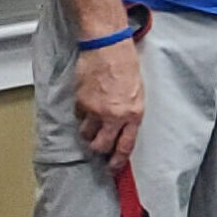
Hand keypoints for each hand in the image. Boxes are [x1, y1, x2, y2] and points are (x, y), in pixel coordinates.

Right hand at [75, 40, 144, 167]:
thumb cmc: (126, 66)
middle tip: (98, 148)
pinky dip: (81, 117)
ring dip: (88, 134)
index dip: (117, 161)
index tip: (113, 168)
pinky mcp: (80, 102)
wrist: (107, 48)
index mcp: (133, 114)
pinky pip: (78, 118)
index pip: (125, 146)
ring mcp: (95, 110)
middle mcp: (114, 116)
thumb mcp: (138, 93)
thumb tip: (122, 128)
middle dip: (98, 150)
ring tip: (92, 125)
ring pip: (86, 135)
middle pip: (101, 146)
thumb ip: (130, 113)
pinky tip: (86, 107)